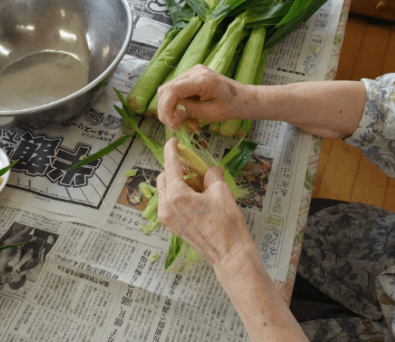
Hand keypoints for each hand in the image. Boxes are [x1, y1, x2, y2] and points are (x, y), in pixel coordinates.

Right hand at [156, 65, 253, 130]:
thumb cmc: (232, 106)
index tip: (171, 124)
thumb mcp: (211, 113)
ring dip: (171, 110)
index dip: (166, 108)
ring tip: (184, 123)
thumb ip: (190, 112)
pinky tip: (187, 116)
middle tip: (175, 126)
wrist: (242, 98)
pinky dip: (177, 106)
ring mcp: (192, 73)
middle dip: (166, 110)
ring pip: (168, 91)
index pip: (173, 90)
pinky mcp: (190, 78)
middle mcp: (194, 72)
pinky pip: (176, 92)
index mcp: (203, 79)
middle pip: (167, 89)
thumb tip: (172, 116)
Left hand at [156, 138, 252, 266]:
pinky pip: (169, 203)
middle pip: (164, 178)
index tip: (173, 141)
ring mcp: (167, 218)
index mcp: (176, 196)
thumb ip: (210, 174)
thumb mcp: (221, 191)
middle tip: (193, 165)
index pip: (170, 166)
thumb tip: (208, 171)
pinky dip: (178, 194)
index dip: (171, 150)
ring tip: (197, 182)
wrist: (230, 254)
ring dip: (177, 182)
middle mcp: (166, 207)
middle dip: (176, 168)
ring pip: (165, 191)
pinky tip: (196, 195)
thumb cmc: (227, 223)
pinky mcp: (172, 226)